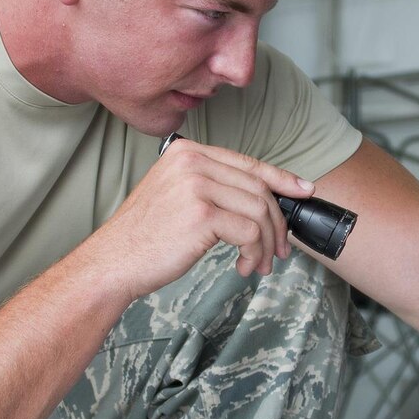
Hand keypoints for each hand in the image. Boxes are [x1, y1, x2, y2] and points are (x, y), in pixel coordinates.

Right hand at [87, 140, 312, 296]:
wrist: (113, 261)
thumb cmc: (146, 237)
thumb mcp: (177, 197)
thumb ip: (213, 187)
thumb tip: (263, 198)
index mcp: (187, 152)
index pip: (248, 162)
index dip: (281, 178)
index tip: (305, 191)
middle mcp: (191, 161)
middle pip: (259, 187)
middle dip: (276, 223)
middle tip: (279, 251)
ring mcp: (196, 185)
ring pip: (259, 210)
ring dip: (267, 244)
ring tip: (259, 264)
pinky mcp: (201, 213)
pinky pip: (250, 232)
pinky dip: (254, 254)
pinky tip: (243, 267)